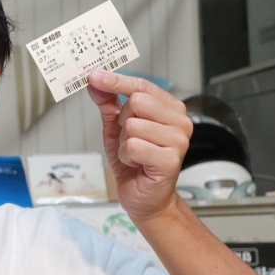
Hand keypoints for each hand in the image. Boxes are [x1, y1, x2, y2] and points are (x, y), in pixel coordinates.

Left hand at [86, 70, 192, 220]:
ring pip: (132, 126)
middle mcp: (179, 121)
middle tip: (130, 140)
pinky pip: (133, 146)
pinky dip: (126, 156)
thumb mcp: (116, 128)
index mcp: (170, 108)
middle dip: (123, 123)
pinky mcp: (170, 159)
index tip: (94, 76)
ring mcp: (178, 140)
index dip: (117, 81)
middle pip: (136, 102)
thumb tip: (95, 82)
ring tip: (134, 155)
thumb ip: (108, 104)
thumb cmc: (134, 162)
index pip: (142, 86)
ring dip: (123, 143)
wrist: (144, 198)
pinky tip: (137, 164)